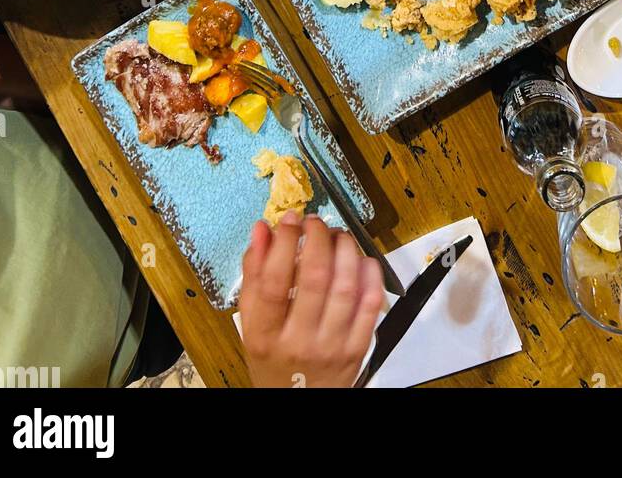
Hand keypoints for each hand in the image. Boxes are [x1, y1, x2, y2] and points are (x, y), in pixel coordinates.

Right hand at [240, 215, 384, 388]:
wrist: (298, 400)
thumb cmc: (275, 359)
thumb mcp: (251, 323)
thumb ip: (254, 275)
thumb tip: (262, 230)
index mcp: (265, 335)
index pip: (273, 281)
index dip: (283, 243)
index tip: (289, 220)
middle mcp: (298, 341)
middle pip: (314, 277)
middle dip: (318, 238)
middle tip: (315, 223)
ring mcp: (331, 346)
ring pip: (345, 286)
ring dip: (345, 249)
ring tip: (338, 236)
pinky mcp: (358, 348)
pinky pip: (370, 303)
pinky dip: (369, 274)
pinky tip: (360, 259)